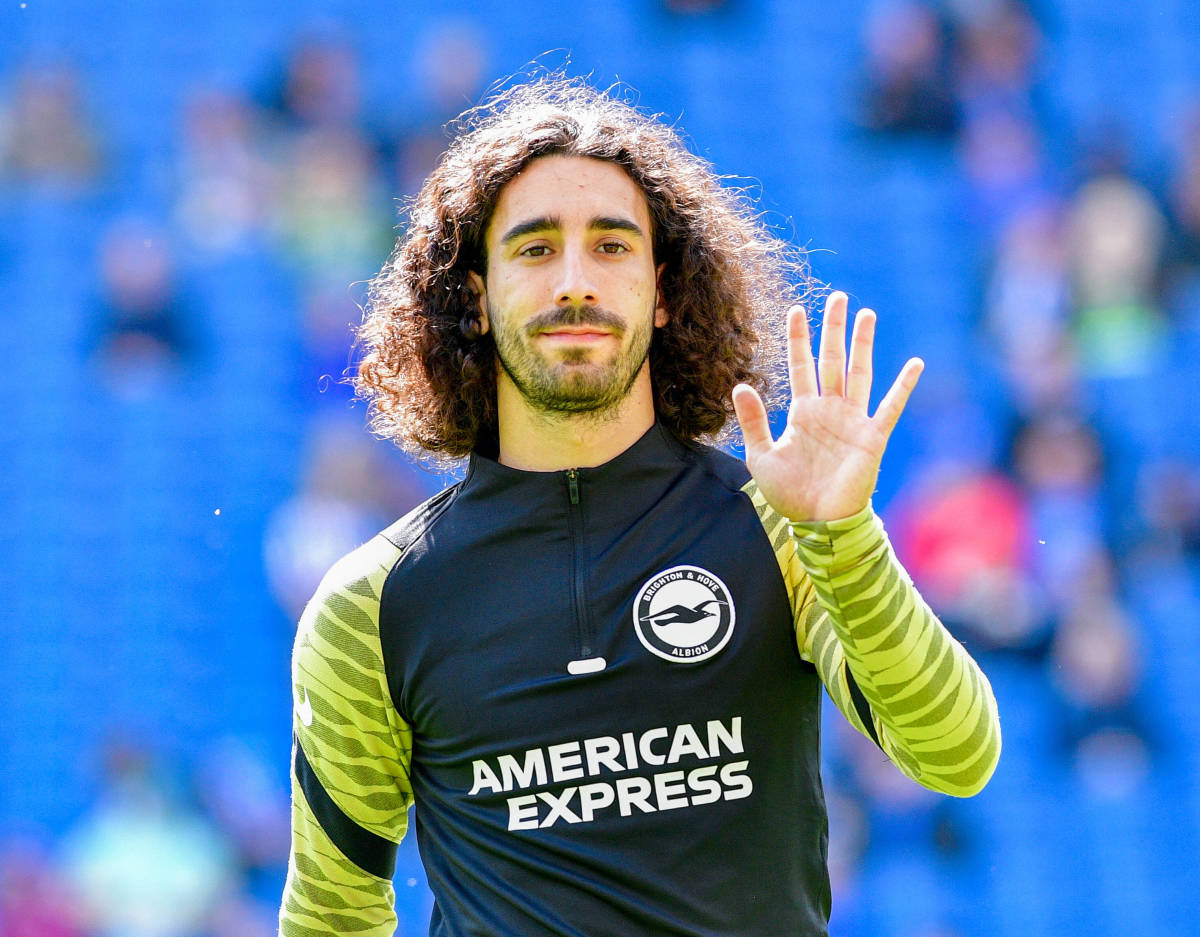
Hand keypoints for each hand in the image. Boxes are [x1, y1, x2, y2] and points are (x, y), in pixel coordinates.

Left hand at [732, 291, 922, 522]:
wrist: (818, 522)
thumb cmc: (790, 494)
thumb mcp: (761, 457)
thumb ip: (753, 421)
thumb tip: (740, 385)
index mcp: (804, 412)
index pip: (801, 365)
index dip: (798, 339)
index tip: (796, 309)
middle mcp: (829, 410)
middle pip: (833, 360)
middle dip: (833, 329)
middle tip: (837, 297)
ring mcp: (852, 421)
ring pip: (859, 373)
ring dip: (863, 344)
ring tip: (866, 314)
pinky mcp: (872, 437)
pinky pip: (890, 407)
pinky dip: (903, 386)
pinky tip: (915, 364)